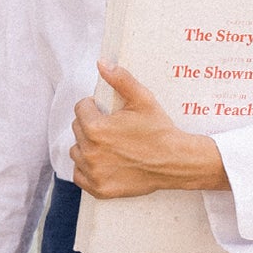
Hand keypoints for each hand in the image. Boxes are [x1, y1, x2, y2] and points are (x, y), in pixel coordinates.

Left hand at [71, 63, 227, 197]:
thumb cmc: (159, 130)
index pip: (81, 108)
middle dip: (90, 125)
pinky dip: (86, 169)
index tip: (107, 111)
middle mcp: (90, 152)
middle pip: (77, 130)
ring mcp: (94, 172)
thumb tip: (101, 63)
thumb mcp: (142, 99)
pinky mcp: (99, 189)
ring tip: (107, 145)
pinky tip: (102, 162)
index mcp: (96, 128)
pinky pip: (79, 175)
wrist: (175, 161)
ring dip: (86, 146)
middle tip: (111, 128)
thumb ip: (120, 80)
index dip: (94, 106)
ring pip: (76, 152)